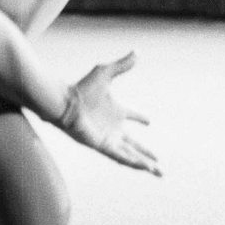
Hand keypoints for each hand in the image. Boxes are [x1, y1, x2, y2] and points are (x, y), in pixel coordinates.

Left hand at [61, 52, 160, 174]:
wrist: (65, 102)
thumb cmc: (82, 88)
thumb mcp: (106, 73)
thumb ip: (122, 65)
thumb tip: (137, 52)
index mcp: (115, 111)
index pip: (131, 116)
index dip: (140, 118)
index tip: (149, 121)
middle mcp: (113, 127)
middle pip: (134, 145)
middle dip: (147, 154)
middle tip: (159, 163)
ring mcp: (108, 138)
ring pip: (130, 155)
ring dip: (145, 164)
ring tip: (159, 172)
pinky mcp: (103, 146)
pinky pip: (122, 157)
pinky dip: (134, 163)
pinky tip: (146, 168)